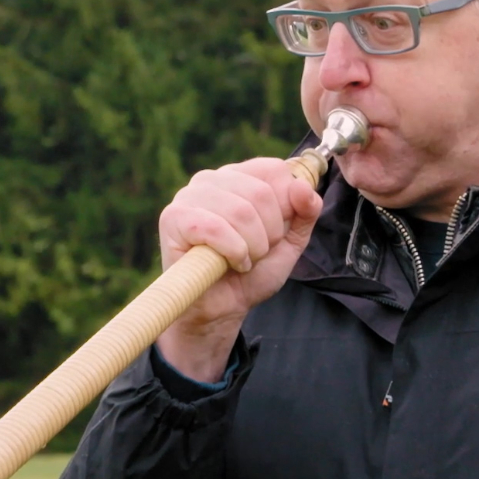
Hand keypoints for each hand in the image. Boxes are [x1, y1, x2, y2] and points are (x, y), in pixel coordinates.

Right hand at [154, 157, 322, 381]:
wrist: (222, 309)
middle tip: (258, 253)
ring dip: (252, 247)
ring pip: (240, 211)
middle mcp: (212, 179)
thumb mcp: (290, 241)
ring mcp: (189, 196)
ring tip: (243, 260)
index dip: (286, 205)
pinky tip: (230, 264)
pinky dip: (232, 252)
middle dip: (270, 233)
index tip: (277, 233)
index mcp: (239, 176)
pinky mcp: (173, 218)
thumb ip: (305, 212)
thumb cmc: (252, 272)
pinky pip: (215, 229)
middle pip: (261, 192)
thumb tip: (303, 187)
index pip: (274, 170)